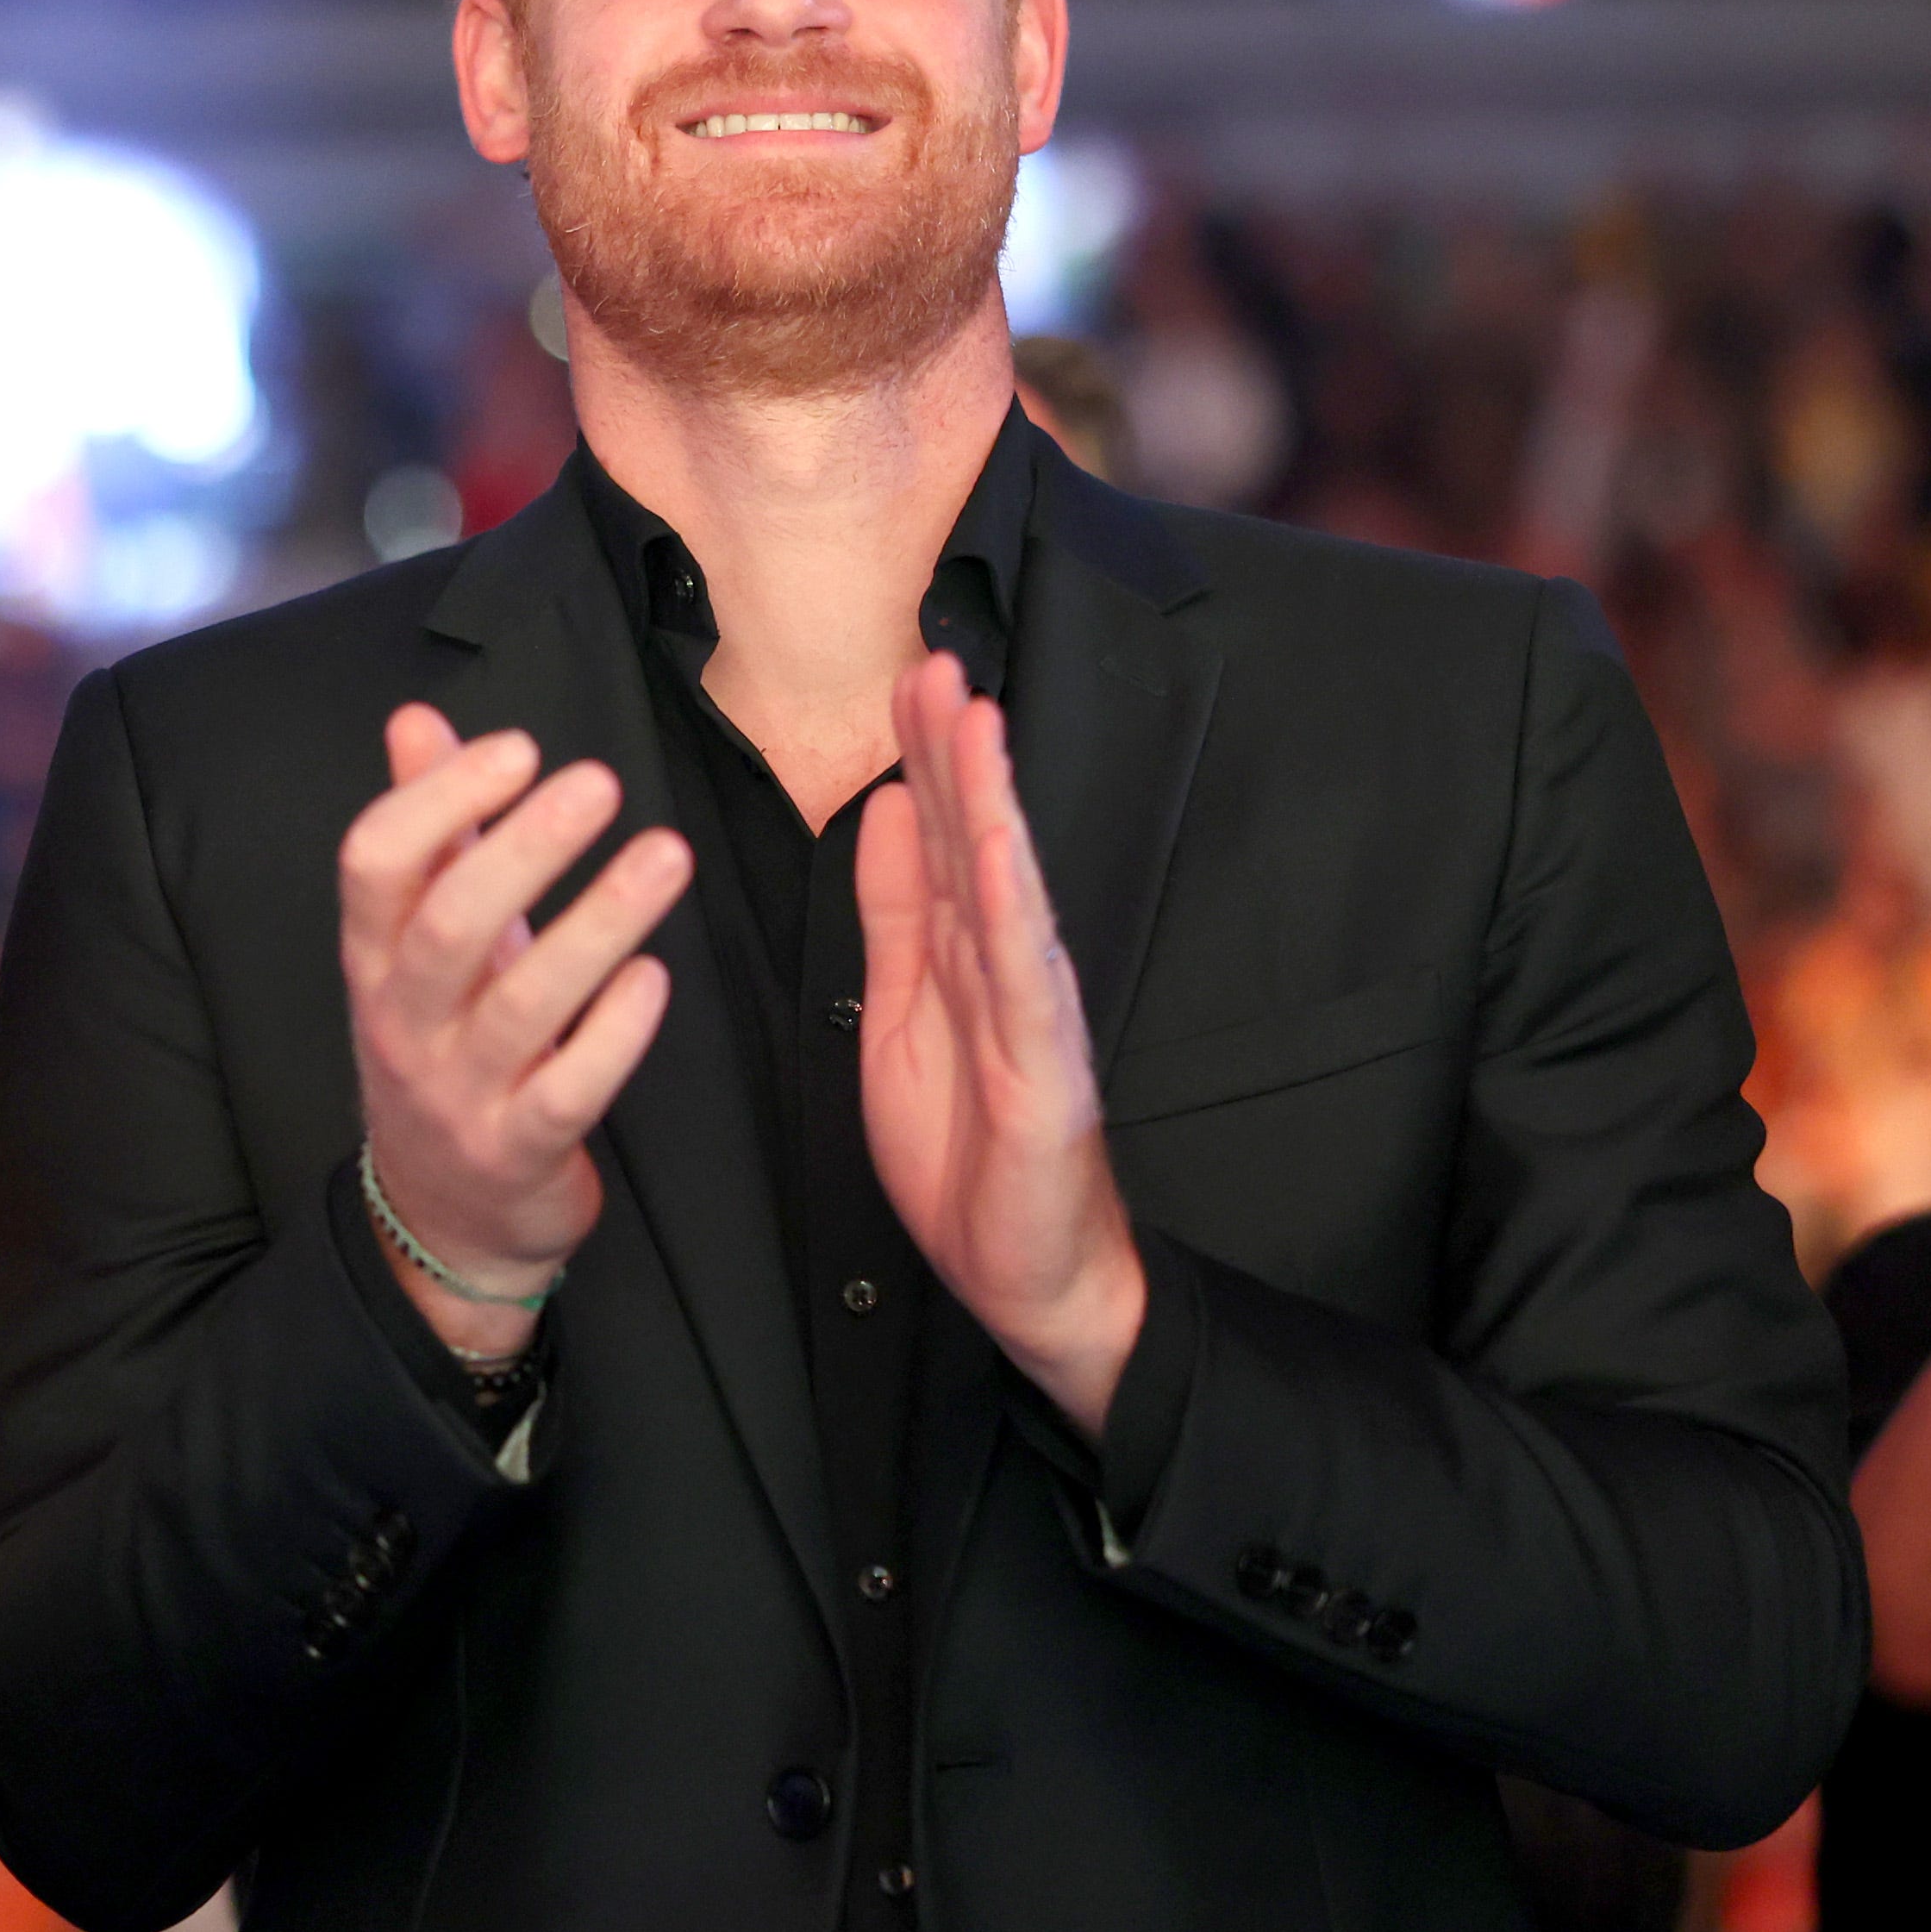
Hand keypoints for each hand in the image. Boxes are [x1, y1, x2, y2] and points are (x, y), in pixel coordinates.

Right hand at [339, 706, 689, 1347]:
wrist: (448, 1214)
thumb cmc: (448, 1047)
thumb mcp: (422, 944)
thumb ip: (427, 832)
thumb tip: (416, 720)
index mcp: (373, 959)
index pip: (373, 864)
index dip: (438, 799)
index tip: (518, 749)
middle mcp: (403, 1022)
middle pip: (447, 924)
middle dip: (524, 847)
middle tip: (598, 783)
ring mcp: (459, 1092)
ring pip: (520, 1004)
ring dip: (597, 923)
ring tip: (665, 856)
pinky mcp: (520, 1150)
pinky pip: (568, 1089)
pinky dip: (615, 1031)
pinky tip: (655, 975)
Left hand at [854, 656, 1144, 1434]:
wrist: (1023, 1271)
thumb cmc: (966, 1149)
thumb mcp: (900, 1011)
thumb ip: (896, 914)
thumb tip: (884, 810)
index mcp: (964, 953)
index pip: (942, 836)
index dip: (925, 757)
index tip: (908, 675)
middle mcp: (1005, 967)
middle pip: (977, 841)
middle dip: (956, 752)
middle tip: (935, 660)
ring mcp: (1032, 1014)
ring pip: (1006, 890)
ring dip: (989, 803)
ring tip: (974, 722)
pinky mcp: (1047, 1070)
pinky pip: (1025, 980)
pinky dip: (1013, 910)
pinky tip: (1001, 849)